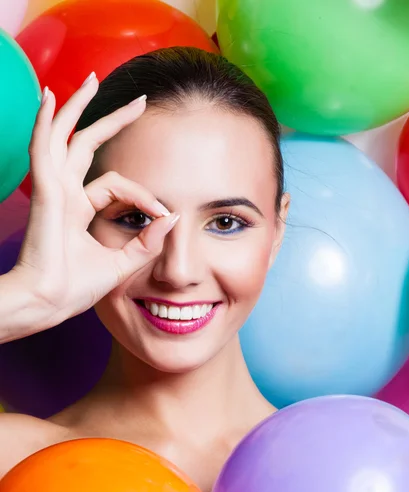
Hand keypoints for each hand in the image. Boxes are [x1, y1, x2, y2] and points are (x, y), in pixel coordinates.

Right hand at [11, 72, 177, 326]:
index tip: (164, 213)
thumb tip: (172, 218)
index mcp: (78, 209)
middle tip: (139, 101)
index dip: (144, 196)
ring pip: (65, 137)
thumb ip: (145, 242)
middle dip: (111, 121)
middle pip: (86, 145)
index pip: (116, 185)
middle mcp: (64, 193)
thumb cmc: (75, 288)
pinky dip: (46, 123)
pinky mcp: (46, 192)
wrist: (49, 303)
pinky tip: (52, 99)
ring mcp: (53, 189)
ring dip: (77, 108)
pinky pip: (44, 149)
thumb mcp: (120, 263)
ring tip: (90, 79)